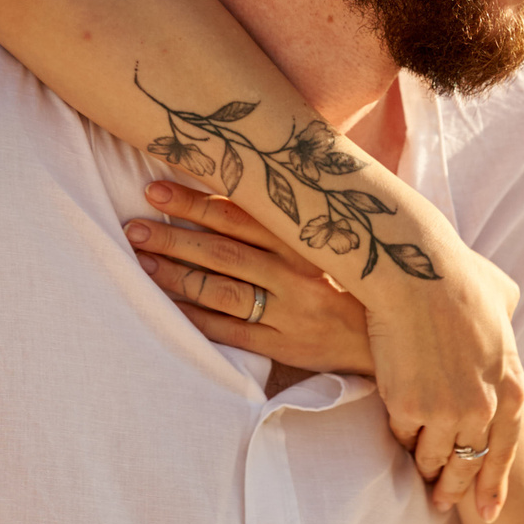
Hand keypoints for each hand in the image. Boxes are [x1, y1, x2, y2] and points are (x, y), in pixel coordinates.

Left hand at [128, 182, 374, 375]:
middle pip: (223, 252)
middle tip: (134, 226)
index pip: (241, 215)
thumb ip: (287, 214)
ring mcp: (289, 313)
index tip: (156, 189)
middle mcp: (296, 274)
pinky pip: (229, 333)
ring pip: (221, 291)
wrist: (389, 336)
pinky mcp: (283, 347)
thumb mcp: (328, 240)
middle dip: (174, 237)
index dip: (195, 201)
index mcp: (304, 241)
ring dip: (177, 276)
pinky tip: (166, 306)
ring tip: (142, 261)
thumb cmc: (351, 278)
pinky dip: (194, 318)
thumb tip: (239, 175)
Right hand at [365, 237, 523, 523]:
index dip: (494, 485)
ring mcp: (445, 412)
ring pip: (432, 457)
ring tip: (417, 470)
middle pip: (469, 463)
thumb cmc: (459, 277)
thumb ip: (505, 320)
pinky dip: (398, 432)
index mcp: (511, 385)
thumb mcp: (503, 299)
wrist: (417, 274)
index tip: (488, 513)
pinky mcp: (408, 408)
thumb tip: (503, 315)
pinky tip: (396, 427)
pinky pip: (401, 433)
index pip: (506, 451)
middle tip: (442, 502)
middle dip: (455, 488)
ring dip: (424, 464)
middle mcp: (483, 408)